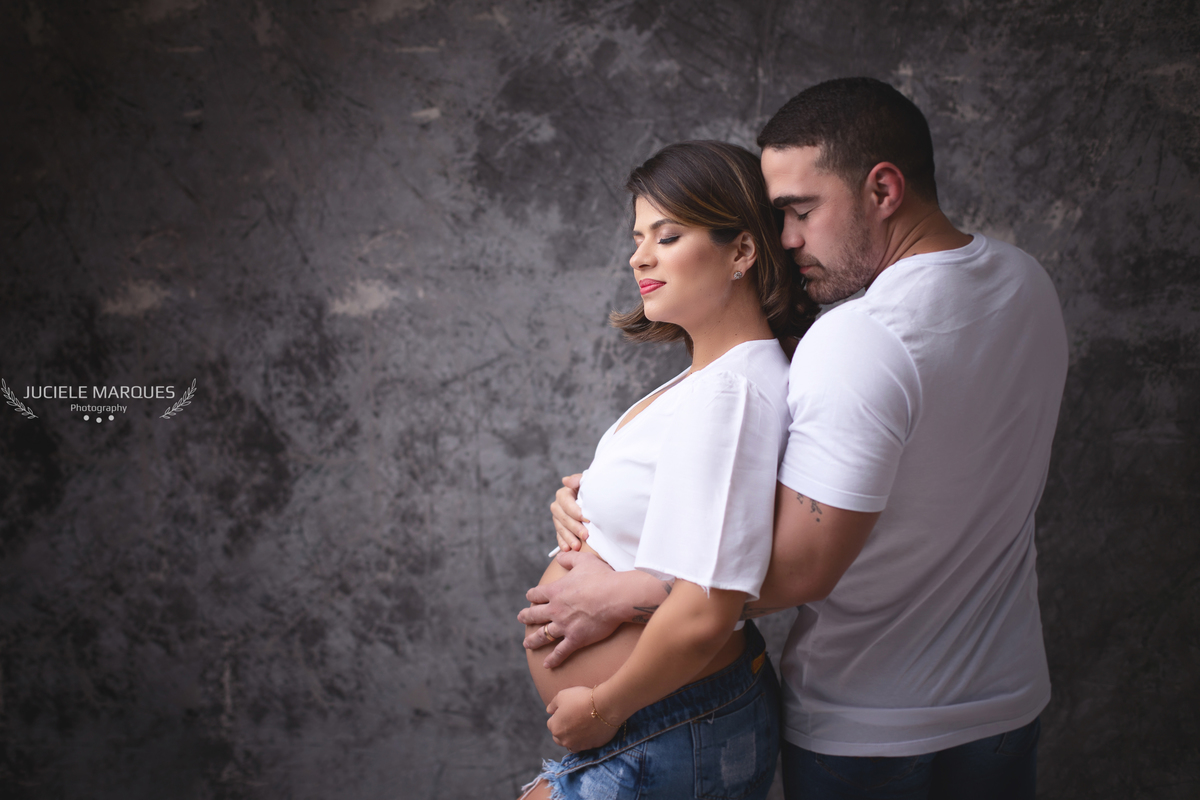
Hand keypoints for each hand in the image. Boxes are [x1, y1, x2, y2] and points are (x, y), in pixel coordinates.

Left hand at [518, 550, 619, 667]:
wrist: (615, 596)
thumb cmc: (601, 577)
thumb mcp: (583, 560)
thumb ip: (569, 558)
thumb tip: (559, 556)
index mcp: (555, 591)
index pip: (536, 594)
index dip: (532, 595)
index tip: (530, 597)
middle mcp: (555, 610)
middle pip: (534, 615)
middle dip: (526, 617)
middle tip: (521, 618)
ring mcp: (564, 626)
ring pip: (543, 635)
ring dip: (533, 640)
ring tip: (526, 644)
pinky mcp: (575, 639)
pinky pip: (561, 652)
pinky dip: (553, 659)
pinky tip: (547, 665)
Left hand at [546, 685, 619, 751]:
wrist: (605, 706)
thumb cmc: (582, 699)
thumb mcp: (562, 695)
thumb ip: (552, 705)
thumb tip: (549, 711)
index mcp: (555, 728)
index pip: (551, 724)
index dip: (558, 716)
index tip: (567, 710)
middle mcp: (564, 740)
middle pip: (559, 737)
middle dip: (563, 730)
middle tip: (573, 719)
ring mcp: (579, 745)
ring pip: (571, 744)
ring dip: (573, 738)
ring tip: (581, 726)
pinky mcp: (592, 747)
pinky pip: (586, 745)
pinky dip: (586, 740)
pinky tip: (591, 730)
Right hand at [551, 474, 588, 551]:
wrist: (595, 502)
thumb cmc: (592, 492)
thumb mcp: (586, 484)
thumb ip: (577, 481)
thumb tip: (565, 480)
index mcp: (564, 493)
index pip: (566, 502)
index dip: (576, 511)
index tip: (587, 519)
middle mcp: (558, 505)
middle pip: (563, 517)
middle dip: (574, 527)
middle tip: (586, 535)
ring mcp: (557, 518)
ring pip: (560, 528)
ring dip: (569, 538)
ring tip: (578, 546)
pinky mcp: (560, 528)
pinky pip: (559, 537)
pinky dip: (563, 543)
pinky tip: (568, 549)